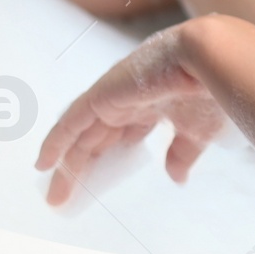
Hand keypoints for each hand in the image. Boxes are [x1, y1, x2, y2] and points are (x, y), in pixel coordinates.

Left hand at [35, 24, 226, 205]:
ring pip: (81, 135)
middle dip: (86, 166)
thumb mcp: (197, 130)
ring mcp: (112, 97)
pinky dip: (55, 143)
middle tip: (72, 196)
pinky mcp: (100, 97)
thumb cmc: (210, 88)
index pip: (126, 132)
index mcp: (153, 102)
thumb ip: (182, 152)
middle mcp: (129, 99)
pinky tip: (44, 165)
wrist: (207, 58)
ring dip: (68, 163)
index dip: (115, 154)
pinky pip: (70, 124)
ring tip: (56, 195)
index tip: (109, 176)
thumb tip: (176, 177)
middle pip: (99, 138)